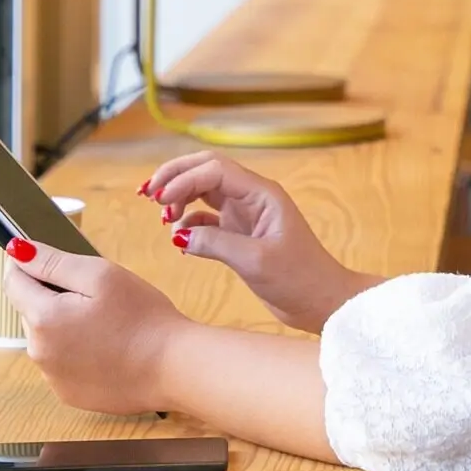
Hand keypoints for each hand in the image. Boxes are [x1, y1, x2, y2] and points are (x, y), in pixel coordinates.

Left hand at [2, 240, 192, 416]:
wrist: (174, 368)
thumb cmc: (143, 317)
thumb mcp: (100, 275)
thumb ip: (54, 262)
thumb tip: (16, 250)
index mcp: (44, 318)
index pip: (13, 282)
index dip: (25, 264)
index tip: (44, 256)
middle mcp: (39, 352)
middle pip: (31, 311)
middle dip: (52, 296)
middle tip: (94, 293)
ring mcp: (53, 378)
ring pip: (47, 337)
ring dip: (64, 325)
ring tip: (106, 322)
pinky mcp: (70, 394)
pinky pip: (62, 363)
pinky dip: (76, 352)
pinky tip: (107, 347)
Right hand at [138, 153, 379, 333]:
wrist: (322, 301)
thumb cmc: (300, 278)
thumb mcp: (255, 261)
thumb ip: (216, 244)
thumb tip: (179, 235)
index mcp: (261, 193)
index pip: (214, 170)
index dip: (184, 179)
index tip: (160, 200)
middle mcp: (252, 197)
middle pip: (206, 170)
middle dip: (175, 177)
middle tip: (148, 194)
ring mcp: (246, 214)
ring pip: (204, 192)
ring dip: (180, 198)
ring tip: (164, 219)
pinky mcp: (241, 234)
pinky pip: (207, 220)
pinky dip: (189, 224)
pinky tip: (179, 238)